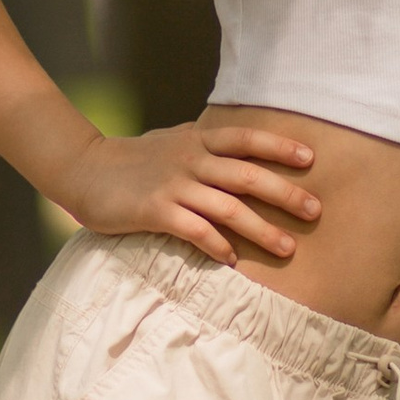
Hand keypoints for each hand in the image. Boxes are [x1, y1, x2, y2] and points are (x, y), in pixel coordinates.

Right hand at [62, 115, 320, 266]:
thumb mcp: (174, 141)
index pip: (246, 139)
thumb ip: (206, 146)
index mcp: (198, 141)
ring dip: (261, 229)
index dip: (279, 147)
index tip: (311, 158)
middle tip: (314, 211)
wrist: (84, 169)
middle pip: (247, 175)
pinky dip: (217, 245)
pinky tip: (234, 260)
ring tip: (287, 248)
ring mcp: (173, 186)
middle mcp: (190, 160)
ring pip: (227, 207)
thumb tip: (242, 150)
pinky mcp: (154, 211)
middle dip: (285, 193)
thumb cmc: (134, 159)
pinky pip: (194, 230)